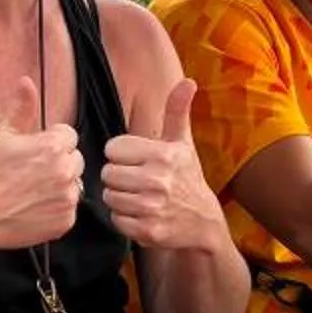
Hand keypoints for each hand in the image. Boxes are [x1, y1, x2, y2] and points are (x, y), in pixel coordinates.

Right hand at [0, 76, 83, 256]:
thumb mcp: (2, 135)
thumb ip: (21, 108)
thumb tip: (27, 82)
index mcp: (53, 146)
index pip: (68, 135)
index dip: (49, 141)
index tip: (33, 152)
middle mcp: (66, 171)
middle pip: (74, 159)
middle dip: (57, 162)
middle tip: (30, 173)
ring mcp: (67, 198)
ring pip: (72, 184)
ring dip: (58, 185)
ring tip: (31, 191)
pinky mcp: (65, 221)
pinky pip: (68, 209)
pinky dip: (56, 209)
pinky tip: (34, 208)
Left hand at [102, 79, 223, 251]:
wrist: (204, 222)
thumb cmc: (187, 177)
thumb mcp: (182, 143)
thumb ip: (177, 111)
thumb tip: (188, 81)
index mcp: (163, 155)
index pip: (113, 148)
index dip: (121, 154)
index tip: (135, 160)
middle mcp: (158, 180)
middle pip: (107, 173)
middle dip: (118, 177)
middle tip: (135, 180)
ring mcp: (153, 208)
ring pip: (109, 196)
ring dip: (119, 198)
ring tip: (138, 196)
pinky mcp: (148, 231)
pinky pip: (116, 219)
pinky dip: (124, 219)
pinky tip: (140, 214)